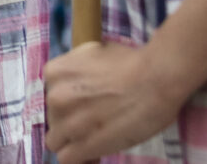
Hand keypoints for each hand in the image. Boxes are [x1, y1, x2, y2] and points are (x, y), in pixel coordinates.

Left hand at [43, 40, 187, 160]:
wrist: (155, 79)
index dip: (69, 104)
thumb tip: (74, 81)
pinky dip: (80, 159)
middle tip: (95, 122)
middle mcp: (55, 97)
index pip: (51, 96)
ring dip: (73, 142)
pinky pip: (66, 159)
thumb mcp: (92, 53)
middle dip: (72, 122)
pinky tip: (94, 153)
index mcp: (55, 73)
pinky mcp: (82, 146)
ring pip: (56, 142)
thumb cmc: (131, 63)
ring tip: (95, 139)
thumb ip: (75, 70)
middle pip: (54, 118)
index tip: (85, 107)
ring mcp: (67, 123)